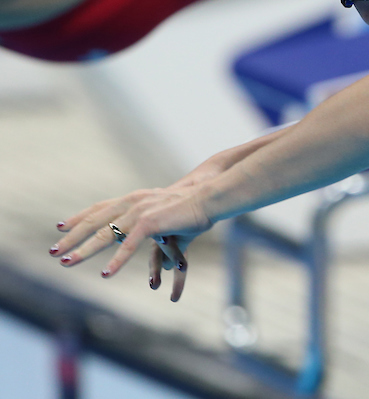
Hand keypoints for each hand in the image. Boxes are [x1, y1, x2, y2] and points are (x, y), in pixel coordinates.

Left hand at [50, 185, 213, 301]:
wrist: (210, 198)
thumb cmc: (194, 211)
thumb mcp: (169, 225)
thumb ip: (160, 244)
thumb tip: (166, 270)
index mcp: (135, 199)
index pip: (100, 208)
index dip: (80, 218)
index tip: (61, 227)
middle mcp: (132, 203)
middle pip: (95, 222)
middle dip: (72, 238)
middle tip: (53, 251)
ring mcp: (139, 212)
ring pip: (105, 234)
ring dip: (84, 250)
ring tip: (66, 262)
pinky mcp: (150, 223)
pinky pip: (128, 245)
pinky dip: (116, 261)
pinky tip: (106, 274)